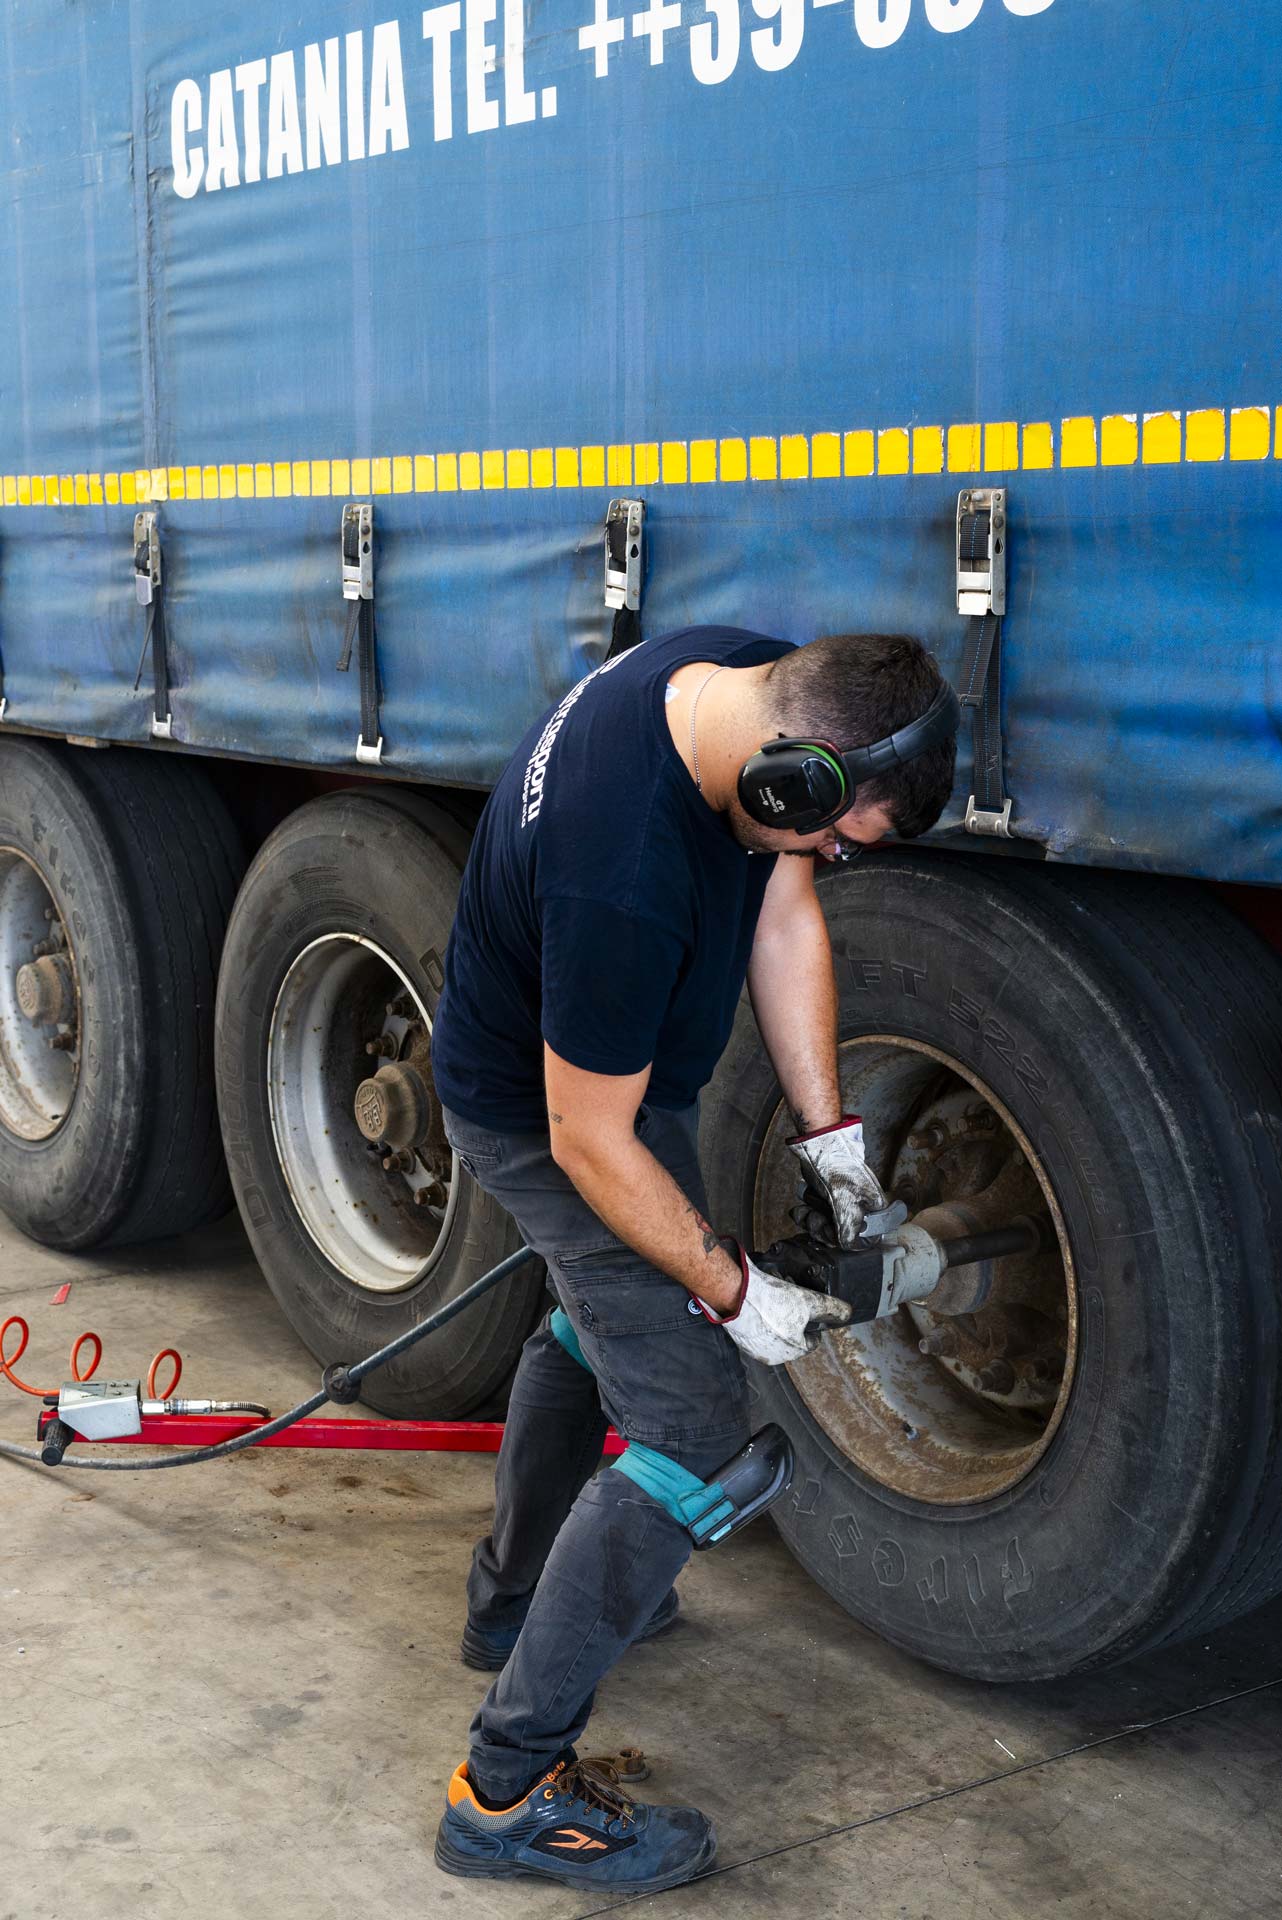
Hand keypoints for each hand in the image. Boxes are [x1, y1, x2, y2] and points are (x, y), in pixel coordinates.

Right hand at [696, 1242, 851, 1366]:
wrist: (735, 1294)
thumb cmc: (771, 1301)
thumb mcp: (809, 1300)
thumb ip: (831, 1308)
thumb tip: (847, 1313)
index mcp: (793, 1350)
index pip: (811, 1341)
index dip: (813, 1325)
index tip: (808, 1313)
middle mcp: (774, 1356)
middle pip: (792, 1337)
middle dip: (793, 1322)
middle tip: (789, 1304)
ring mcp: (755, 1349)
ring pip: (774, 1334)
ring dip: (777, 1321)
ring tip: (774, 1303)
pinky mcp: (741, 1340)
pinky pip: (756, 1330)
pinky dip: (760, 1320)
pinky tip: (760, 1306)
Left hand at [788, 1115, 885, 1248]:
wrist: (820, 1145)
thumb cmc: (838, 1167)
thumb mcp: (846, 1203)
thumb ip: (850, 1228)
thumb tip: (850, 1245)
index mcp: (875, 1210)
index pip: (864, 1239)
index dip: (845, 1241)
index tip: (831, 1234)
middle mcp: (862, 1209)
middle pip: (842, 1235)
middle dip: (823, 1230)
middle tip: (814, 1220)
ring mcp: (844, 1204)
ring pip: (827, 1227)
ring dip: (812, 1222)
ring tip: (805, 1211)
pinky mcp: (828, 1199)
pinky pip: (817, 1216)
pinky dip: (807, 1215)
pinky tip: (801, 1208)